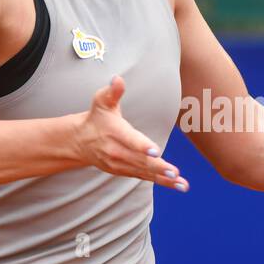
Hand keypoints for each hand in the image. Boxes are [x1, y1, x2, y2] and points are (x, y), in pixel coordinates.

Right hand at [74, 75, 187, 190]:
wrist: (80, 142)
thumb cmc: (97, 117)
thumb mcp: (102, 101)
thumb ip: (112, 92)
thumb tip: (118, 79)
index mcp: (114, 132)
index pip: (129, 140)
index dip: (141, 146)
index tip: (155, 151)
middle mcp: (116, 151)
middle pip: (140, 160)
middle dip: (158, 167)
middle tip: (175, 172)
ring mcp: (120, 164)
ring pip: (145, 172)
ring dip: (164, 179)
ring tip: (183, 184)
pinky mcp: (125, 171)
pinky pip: (145, 177)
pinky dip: (162, 182)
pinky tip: (179, 185)